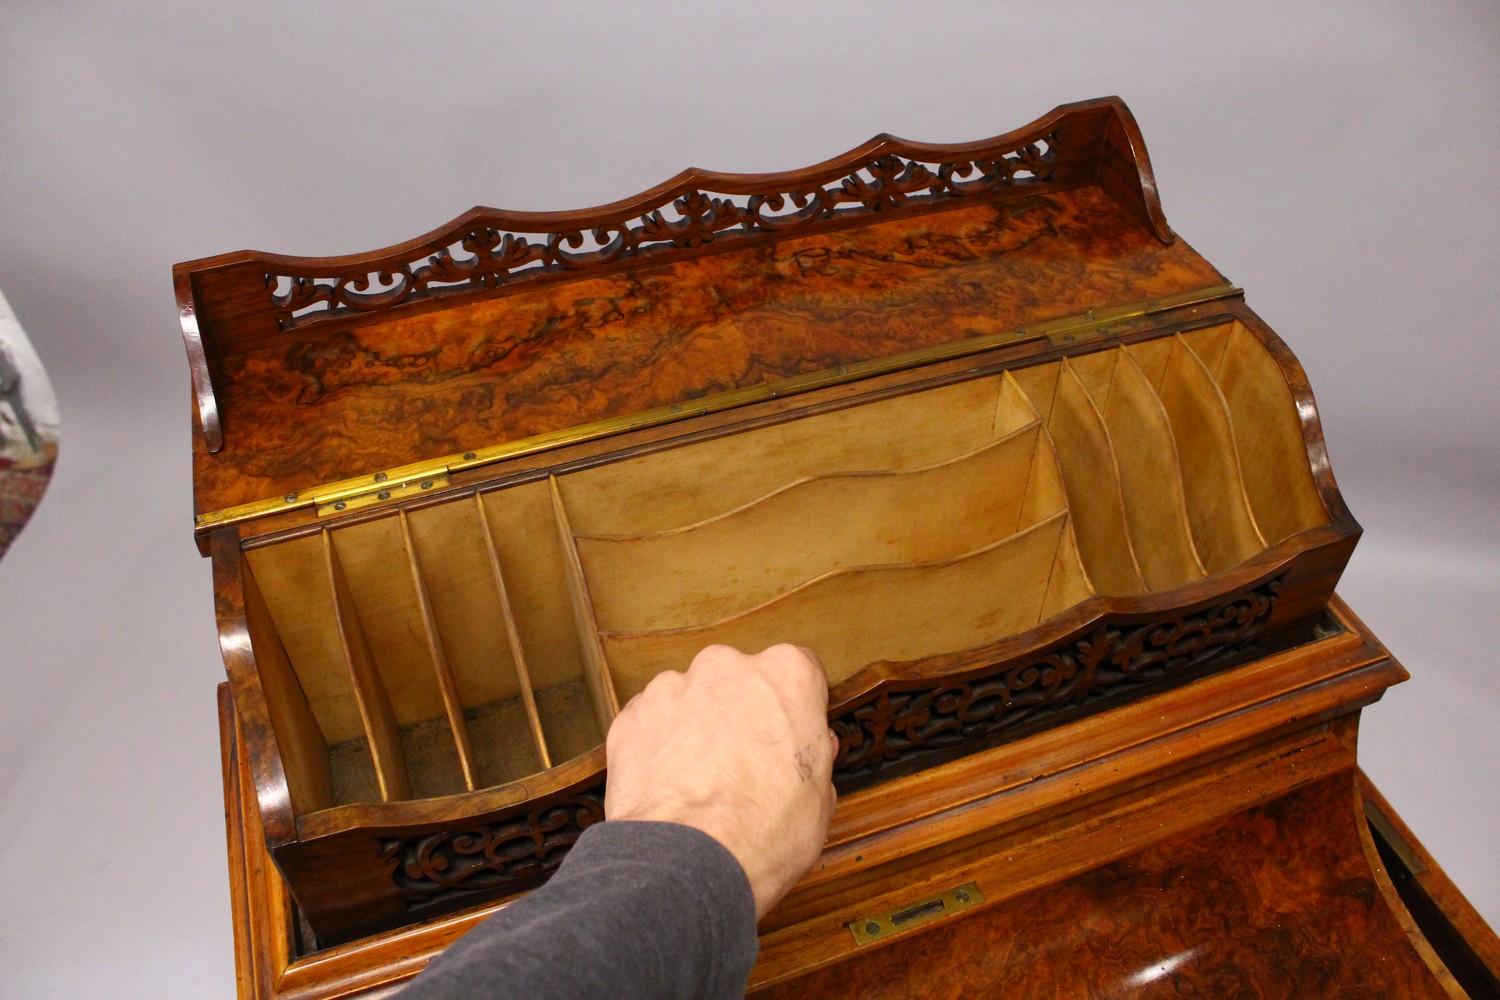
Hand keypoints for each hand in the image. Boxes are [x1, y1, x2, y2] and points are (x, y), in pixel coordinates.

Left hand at [603, 643, 838, 918]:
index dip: (795, 709)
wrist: (685, 861)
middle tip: (745, 764)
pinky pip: (652, 723)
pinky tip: (671, 788)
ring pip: (692, 699)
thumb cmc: (762, 833)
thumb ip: (815, 758)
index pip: (799, 672)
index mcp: (785, 675)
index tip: (791, 736)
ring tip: (702, 783)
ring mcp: (673, 687)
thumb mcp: (820, 800)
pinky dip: (660, 747)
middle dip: (741, 713)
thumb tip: (813, 749)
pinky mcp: (632, 715)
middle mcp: (727, 666)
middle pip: (740, 680)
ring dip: (697, 728)